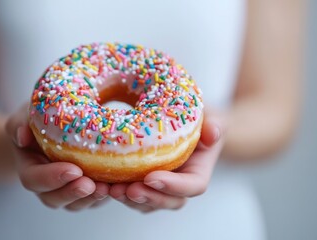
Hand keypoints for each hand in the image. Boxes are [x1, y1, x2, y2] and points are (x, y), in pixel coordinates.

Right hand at [5, 103, 110, 210]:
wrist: (53, 123)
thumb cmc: (37, 117)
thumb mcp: (24, 114)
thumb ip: (19, 122)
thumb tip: (22, 135)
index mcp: (29, 167)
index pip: (34, 179)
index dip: (51, 178)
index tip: (73, 169)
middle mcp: (47, 184)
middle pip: (54, 198)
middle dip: (73, 193)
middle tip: (91, 185)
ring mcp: (67, 189)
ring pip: (77, 203)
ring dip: (92, 198)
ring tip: (108, 188)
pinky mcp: (88, 189)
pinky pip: (96, 199)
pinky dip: (108, 194)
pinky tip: (120, 185)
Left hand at [109, 110, 224, 212]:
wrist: (184, 120)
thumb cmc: (200, 117)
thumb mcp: (211, 114)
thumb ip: (216, 122)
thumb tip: (213, 133)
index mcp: (198, 170)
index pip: (192, 186)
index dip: (173, 186)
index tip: (151, 177)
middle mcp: (179, 183)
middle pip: (167, 201)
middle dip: (148, 198)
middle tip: (127, 190)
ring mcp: (160, 185)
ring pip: (147, 202)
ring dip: (128, 199)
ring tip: (110, 189)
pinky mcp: (141, 181)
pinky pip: (130, 193)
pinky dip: (116, 191)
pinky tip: (101, 183)